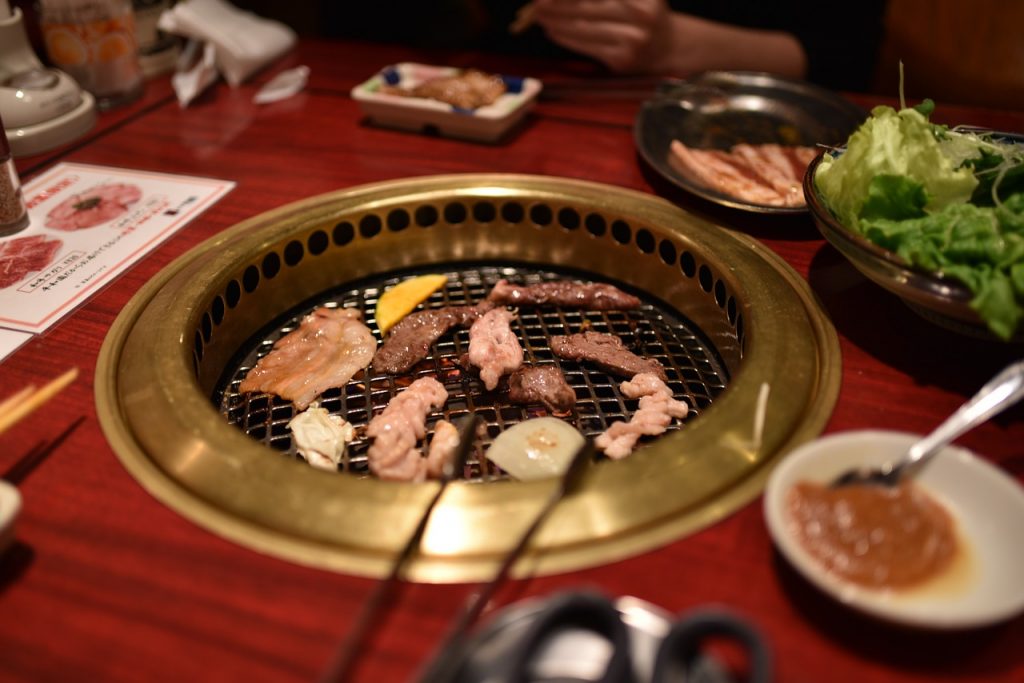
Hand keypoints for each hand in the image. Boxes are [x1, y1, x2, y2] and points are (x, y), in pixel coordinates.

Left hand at [531, 0, 674, 73]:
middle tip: (536, 3)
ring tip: (540, 17)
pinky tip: (553, 31)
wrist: (668, 46)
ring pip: (584, 29)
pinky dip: (567, 38)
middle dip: (558, 5)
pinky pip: (587, 47)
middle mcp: (640, 15)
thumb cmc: (643, 13)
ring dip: (557, 22)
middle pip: (588, 8)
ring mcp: (632, 40)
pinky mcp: (622, 60)